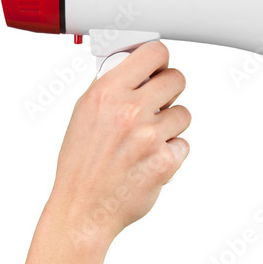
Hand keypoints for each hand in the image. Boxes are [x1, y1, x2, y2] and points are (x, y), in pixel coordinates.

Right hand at [47, 40, 190, 249]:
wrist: (82, 209)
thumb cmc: (80, 166)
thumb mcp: (82, 116)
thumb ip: (109, 91)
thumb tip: (133, 69)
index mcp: (105, 94)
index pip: (152, 54)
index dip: (159, 60)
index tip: (156, 68)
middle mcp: (129, 111)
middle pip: (177, 79)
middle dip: (168, 91)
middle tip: (156, 104)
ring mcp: (150, 137)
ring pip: (182, 114)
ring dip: (169, 126)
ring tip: (145, 141)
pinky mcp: (166, 161)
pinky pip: (182, 144)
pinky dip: (169, 153)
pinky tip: (147, 161)